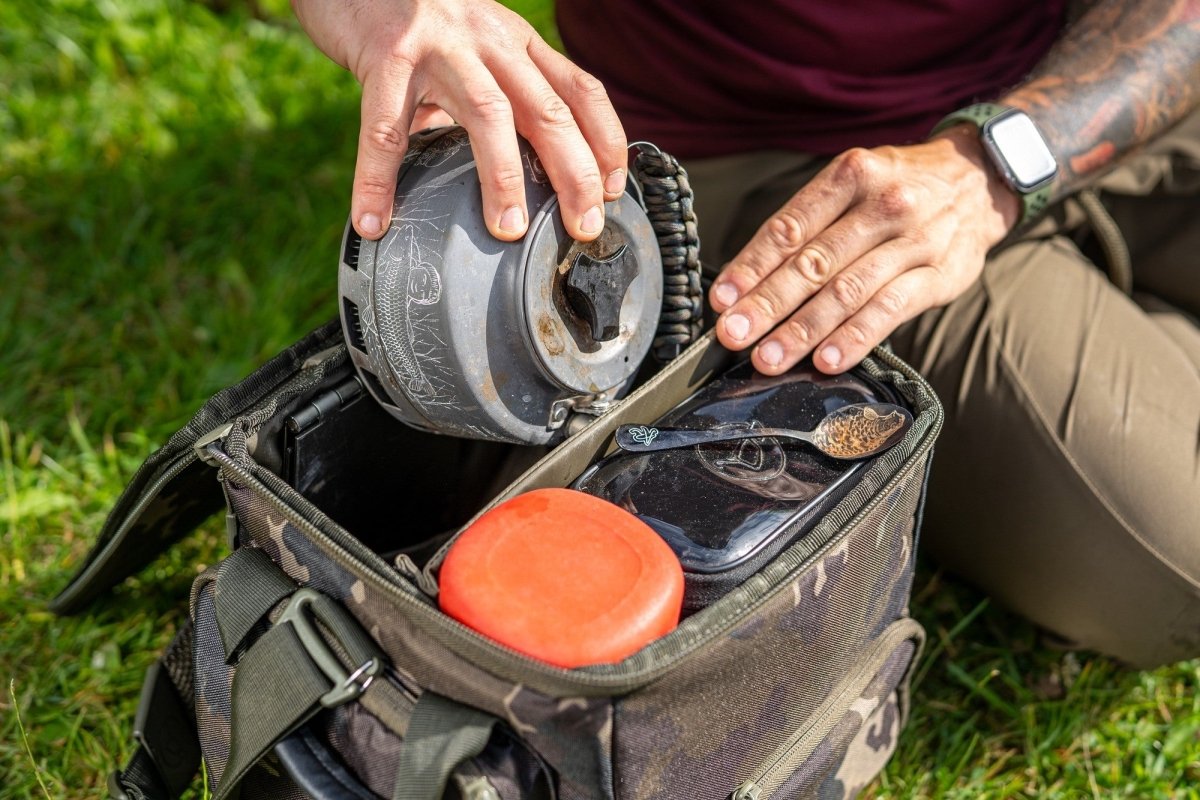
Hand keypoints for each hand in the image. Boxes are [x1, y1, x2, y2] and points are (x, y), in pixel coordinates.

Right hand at [293, 0, 626, 242]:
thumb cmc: (413, 21)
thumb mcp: (470, 48)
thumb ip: (491, 100)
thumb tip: (503, 177)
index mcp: (516, 43)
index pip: (580, 89)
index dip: (605, 139)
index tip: (616, 188)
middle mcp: (490, 40)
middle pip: (548, 110)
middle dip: (575, 173)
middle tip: (584, 226)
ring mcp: (441, 45)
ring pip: (487, 113)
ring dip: (502, 177)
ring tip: (507, 231)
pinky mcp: (387, 54)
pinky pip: (386, 127)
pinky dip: (379, 179)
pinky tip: (374, 221)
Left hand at [708, 127, 1020, 374]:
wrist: (980, 178)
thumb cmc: (898, 187)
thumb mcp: (854, 183)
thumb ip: (808, 224)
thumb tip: (749, 281)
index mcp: (851, 175)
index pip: (789, 228)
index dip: (751, 267)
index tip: (721, 300)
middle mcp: (883, 203)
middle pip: (813, 262)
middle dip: (766, 305)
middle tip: (733, 336)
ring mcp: (915, 240)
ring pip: (848, 291)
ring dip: (802, 330)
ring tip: (769, 358)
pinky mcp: (941, 274)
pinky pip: (891, 310)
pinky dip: (856, 338)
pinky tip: (827, 360)